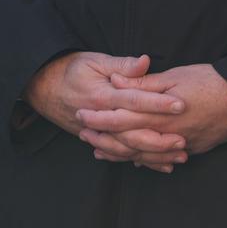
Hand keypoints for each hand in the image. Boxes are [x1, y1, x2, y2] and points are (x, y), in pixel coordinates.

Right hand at [23, 52, 188, 171]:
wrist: (43, 87)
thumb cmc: (71, 69)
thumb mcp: (94, 60)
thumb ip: (121, 65)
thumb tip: (145, 62)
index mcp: (102, 96)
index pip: (134, 101)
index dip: (157, 103)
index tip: (180, 105)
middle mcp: (100, 119)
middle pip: (133, 133)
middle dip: (159, 139)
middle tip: (183, 141)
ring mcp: (98, 133)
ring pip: (128, 149)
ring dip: (154, 155)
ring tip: (179, 157)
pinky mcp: (99, 140)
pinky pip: (121, 155)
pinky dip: (141, 162)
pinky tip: (161, 166)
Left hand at [77, 63, 226, 172]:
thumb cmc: (211, 81)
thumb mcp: (175, 75)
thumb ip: (144, 82)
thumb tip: (116, 80)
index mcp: (160, 113)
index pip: (121, 118)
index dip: (99, 118)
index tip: (81, 116)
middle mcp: (167, 134)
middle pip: (128, 141)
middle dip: (104, 139)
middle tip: (83, 137)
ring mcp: (181, 145)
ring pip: (144, 155)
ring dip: (121, 154)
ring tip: (101, 152)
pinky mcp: (194, 149)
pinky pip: (164, 159)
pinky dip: (147, 161)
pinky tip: (137, 161)